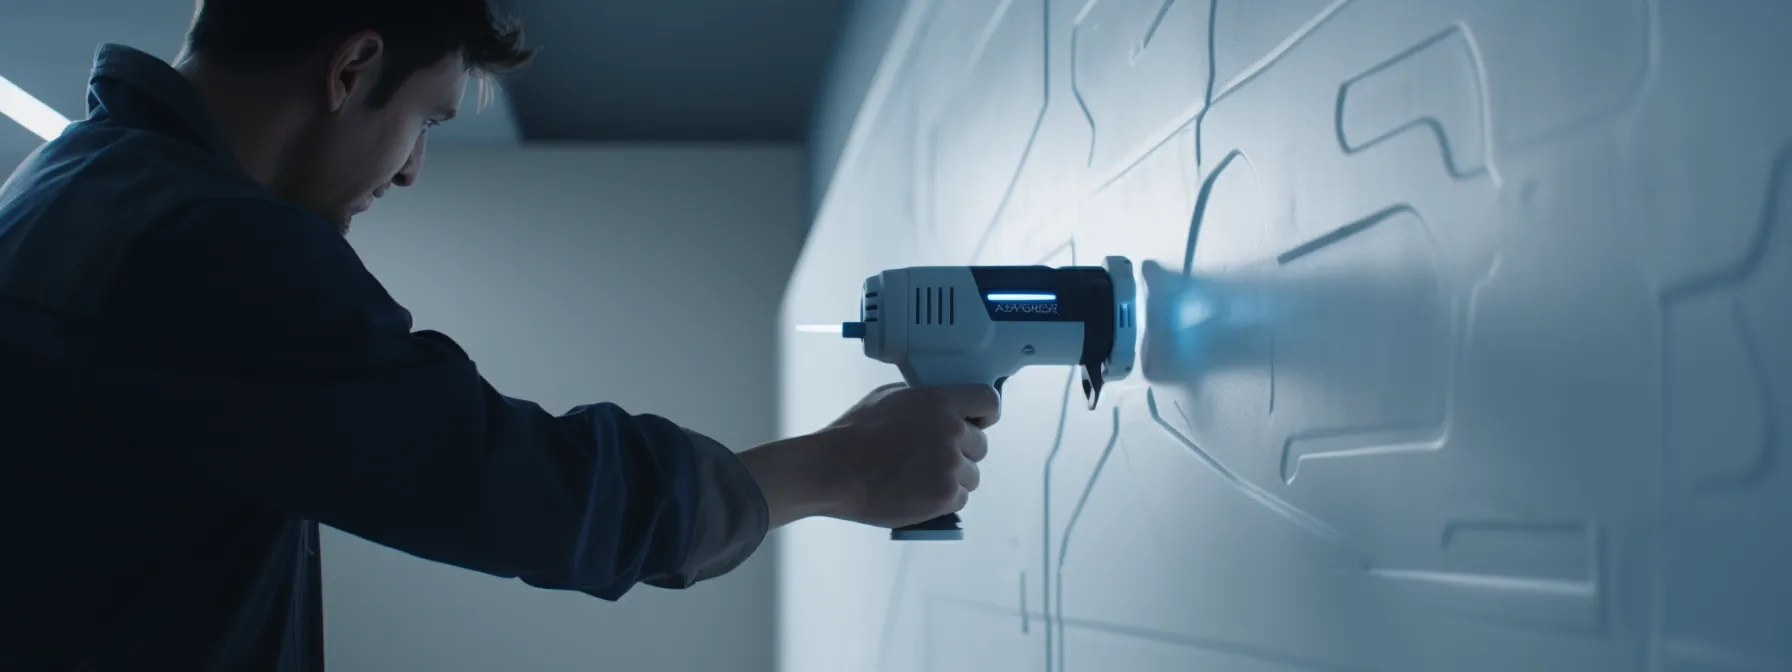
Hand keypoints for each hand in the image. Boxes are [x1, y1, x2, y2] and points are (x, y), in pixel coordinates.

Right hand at [737, 383, 1001, 529]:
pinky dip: (943, 500)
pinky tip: (918, 494)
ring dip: (953, 478)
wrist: (834, 471)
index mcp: (941, 401)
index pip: (988, 401)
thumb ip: (924, 399)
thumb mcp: (889, 397)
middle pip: (980, 445)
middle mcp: (952, 431)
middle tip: (931, 458)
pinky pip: (959, 499)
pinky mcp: (945, 495)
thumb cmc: (854, 434)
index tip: (976, 423)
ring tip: (920, 478)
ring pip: (971, 476)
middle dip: (962, 452)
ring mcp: (950, 465)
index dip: (984, 414)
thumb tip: (941, 405)